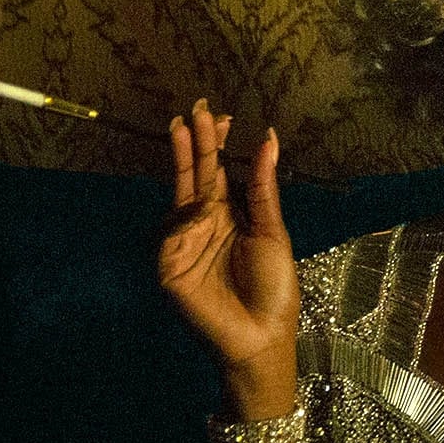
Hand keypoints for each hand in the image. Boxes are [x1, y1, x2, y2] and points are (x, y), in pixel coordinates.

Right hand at [157, 100, 298, 407]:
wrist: (263, 333)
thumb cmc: (273, 285)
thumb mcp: (271, 230)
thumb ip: (263, 187)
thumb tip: (268, 139)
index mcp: (229, 215)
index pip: (218, 172)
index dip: (217, 144)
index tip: (221, 115)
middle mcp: (203, 224)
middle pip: (195, 176)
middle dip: (195, 144)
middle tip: (194, 109)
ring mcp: (183, 242)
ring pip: (180, 195)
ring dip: (184, 163)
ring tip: (188, 130)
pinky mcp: (170, 266)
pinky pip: (173, 234)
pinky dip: (185, 219)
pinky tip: (200, 207)